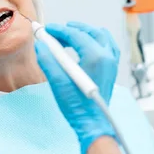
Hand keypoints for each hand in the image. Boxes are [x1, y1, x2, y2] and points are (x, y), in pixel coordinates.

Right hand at [35, 22, 119, 153]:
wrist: (93, 123)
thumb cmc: (77, 106)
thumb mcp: (58, 83)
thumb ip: (48, 61)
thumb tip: (41, 45)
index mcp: (96, 57)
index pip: (76, 35)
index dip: (60, 30)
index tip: (47, 29)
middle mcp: (107, 56)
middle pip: (90, 32)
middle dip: (72, 29)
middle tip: (55, 32)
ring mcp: (112, 63)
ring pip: (101, 37)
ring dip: (85, 33)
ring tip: (69, 35)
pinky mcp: (112, 69)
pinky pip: (108, 46)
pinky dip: (96, 40)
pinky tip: (86, 45)